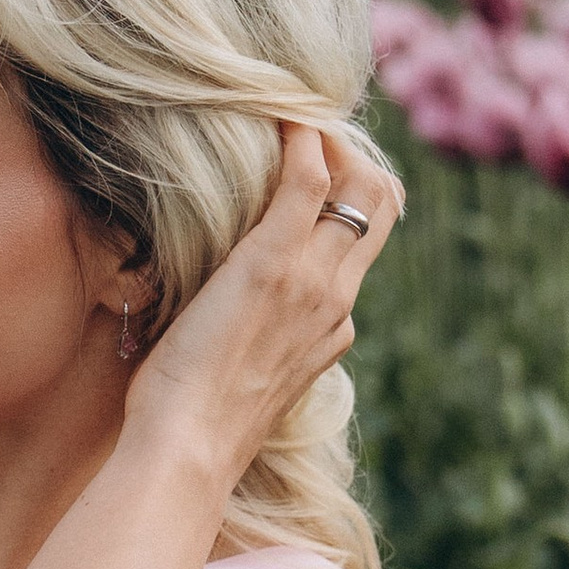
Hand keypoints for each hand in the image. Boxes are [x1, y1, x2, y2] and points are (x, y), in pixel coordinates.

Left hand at [119, 123, 401, 487]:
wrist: (188, 452)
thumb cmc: (192, 427)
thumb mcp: (240, 381)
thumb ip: (253, 346)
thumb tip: (224, 325)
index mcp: (333, 331)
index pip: (365, 248)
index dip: (350, 200)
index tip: (313, 170)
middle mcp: (336, 301)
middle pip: (380, 206)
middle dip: (352, 157)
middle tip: (304, 131)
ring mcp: (311, 280)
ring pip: (358, 186)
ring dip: (328, 140)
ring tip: (288, 117)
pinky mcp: (273, 261)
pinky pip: (307, 178)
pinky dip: (300, 139)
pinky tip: (276, 117)